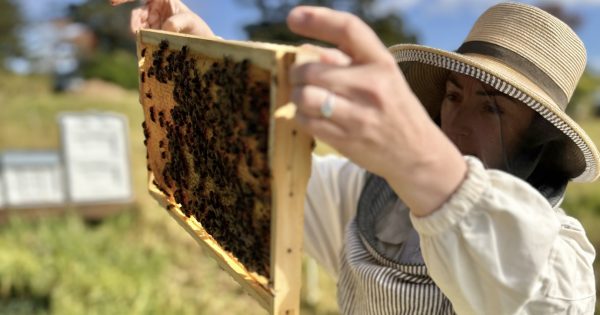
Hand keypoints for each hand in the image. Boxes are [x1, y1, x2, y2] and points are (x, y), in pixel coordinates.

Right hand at [110, 0, 214, 36]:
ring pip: (137, 26)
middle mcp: (153, 8)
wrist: (201, 44)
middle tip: (135, 32)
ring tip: (146, 41)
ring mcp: (150, 21)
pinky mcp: (150, 34)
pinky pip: (141, 36)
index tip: (112, 3)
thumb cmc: (197, 28)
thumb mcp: (191, 22)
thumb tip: (164, 27)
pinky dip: (141, 41)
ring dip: (138, 34)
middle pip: (137, 13)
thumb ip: (178, 21)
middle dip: (135, 23)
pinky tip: (146, 45)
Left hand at [288, 7, 466, 214]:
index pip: (348, 29)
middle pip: (312, 70)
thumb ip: (349, 59)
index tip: (293, 18)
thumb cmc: (394, 109)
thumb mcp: (383, 77)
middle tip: (299, 77)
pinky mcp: (346, 140)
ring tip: (304, 97)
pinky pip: (306, 121)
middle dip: (297, 73)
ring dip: (296, 96)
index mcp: (382, 63)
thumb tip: (309, 50)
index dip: (317, 19)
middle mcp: (371, 86)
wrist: (417, 154)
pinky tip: (312, 115)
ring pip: (304, 97)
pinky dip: (301, 116)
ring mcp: (358, 116)